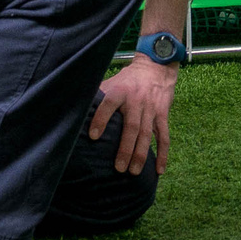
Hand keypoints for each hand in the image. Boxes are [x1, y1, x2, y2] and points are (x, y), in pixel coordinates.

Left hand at [88, 53, 175, 175]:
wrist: (156, 67)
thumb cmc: (128, 79)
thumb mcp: (112, 81)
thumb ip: (98, 95)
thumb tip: (76, 108)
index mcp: (120, 91)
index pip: (109, 104)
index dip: (101, 119)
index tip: (93, 136)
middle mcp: (136, 101)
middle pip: (131, 126)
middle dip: (125, 148)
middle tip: (119, 168)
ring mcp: (151, 109)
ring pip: (147, 134)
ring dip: (141, 154)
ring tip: (134, 171)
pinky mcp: (163, 114)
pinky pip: (164, 136)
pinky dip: (163, 153)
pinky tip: (159, 169)